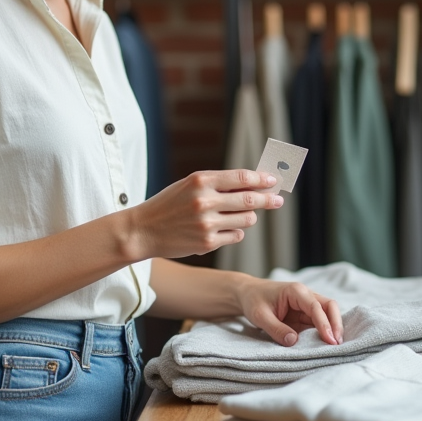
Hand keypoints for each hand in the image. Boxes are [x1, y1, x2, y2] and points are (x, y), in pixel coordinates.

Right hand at [125, 169, 281, 260]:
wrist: (143, 230)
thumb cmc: (169, 204)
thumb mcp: (189, 185)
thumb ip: (218, 183)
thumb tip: (253, 184)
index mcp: (200, 180)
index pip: (241, 178)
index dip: (261, 179)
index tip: (273, 181)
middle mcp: (204, 201)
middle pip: (249, 200)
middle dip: (268, 199)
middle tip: (278, 200)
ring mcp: (207, 224)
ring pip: (246, 219)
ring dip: (249, 217)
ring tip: (239, 215)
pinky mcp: (207, 243)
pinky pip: (236, 235)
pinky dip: (236, 231)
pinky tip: (224, 228)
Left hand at [237, 278, 343, 346]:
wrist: (247, 293)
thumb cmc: (253, 300)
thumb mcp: (260, 316)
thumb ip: (276, 329)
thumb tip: (294, 342)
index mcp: (296, 291)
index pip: (316, 307)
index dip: (324, 324)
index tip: (330, 340)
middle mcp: (305, 295)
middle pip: (329, 306)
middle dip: (336, 324)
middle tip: (337, 343)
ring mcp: (306, 305)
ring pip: (327, 314)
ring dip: (333, 328)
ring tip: (335, 346)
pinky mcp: (304, 314)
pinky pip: (318, 322)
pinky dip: (324, 331)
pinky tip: (326, 343)